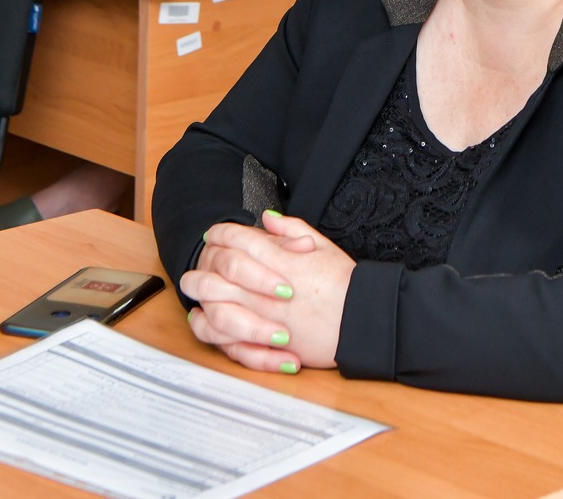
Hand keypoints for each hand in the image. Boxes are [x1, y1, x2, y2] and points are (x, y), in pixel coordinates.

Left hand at [181, 212, 354, 371]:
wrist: (362, 323)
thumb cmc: (347, 286)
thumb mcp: (324, 247)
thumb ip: (292, 229)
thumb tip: (268, 218)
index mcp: (280, 259)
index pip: (236, 238)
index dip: (221, 232)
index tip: (217, 234)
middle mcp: (266, 288)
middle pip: (217, 268)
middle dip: (204, 260)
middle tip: (203, 259)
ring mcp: (262, 317)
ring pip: (214, 304)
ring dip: (202, 295)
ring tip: (199, 290)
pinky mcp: (264, 344)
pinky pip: (224, 338)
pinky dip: (212, 330)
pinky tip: (207, 319)